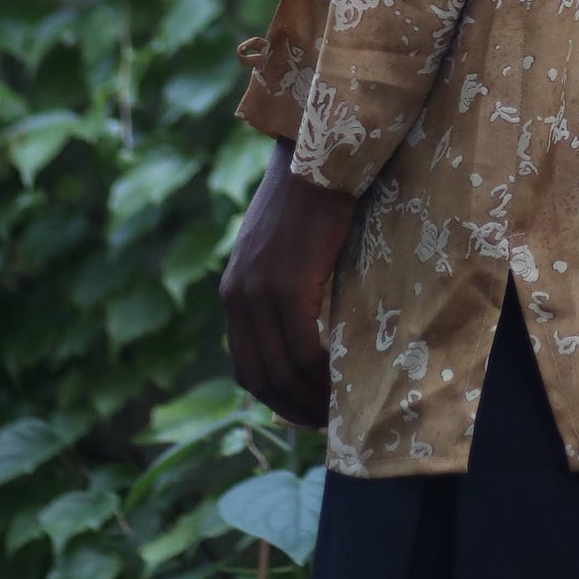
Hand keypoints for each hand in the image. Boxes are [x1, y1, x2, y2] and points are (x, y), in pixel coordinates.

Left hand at [220, 137, 357, 426]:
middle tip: (328, 423)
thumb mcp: (282, 250)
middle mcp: (238, 297)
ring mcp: (258, 293)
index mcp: (234, 292)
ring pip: (283, 370)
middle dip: (294, 409)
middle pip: (261, 378)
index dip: (275, 399)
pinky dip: (322, 374)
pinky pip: (304, 349)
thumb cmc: (309, 197)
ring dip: (312, 399)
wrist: (315, 155)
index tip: (306, 412)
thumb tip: (308, 329)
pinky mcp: (286, 286)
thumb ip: (282, 288)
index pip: (246, 367)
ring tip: (341, 410)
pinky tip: (344, 379)